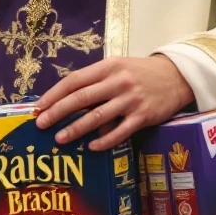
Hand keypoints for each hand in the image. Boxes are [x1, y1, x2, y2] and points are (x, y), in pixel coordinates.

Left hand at [34, 55, 193, 150]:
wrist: (176, 76)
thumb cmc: (140, 73)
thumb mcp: (117, 68)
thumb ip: (96, 82)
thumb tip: (67, 102)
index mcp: (108, 67)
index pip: (74, 80)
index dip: (55, 94)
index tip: (39, 106)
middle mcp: (117, 81)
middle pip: (81, 98)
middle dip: (58, 112)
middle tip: (41, 124)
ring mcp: (131, 99)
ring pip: (97, 117)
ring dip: (76, 129)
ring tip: (59, 139)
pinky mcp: (143, 116)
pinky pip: (120, 131)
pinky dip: (104, 140)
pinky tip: (92, 147)